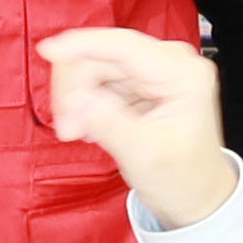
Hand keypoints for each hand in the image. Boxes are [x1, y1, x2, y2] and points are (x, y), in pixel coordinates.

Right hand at [39, 25, 242, 231]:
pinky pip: (97, 80)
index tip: (49, 51)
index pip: (125, 46)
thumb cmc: (184, 179)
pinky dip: (84, 102)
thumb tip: (77, 100)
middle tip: (67, 127)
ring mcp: (153, 72)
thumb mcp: (145, 155)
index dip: (82, 45)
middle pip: (103, 56)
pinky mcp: (138, 83)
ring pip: (94, 67)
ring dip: (76, 98)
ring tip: (76, 132)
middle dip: (76, 89)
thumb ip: (109, 124)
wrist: (194, 197)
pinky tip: (89, 126)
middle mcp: (170, 65)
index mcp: (184, 74)